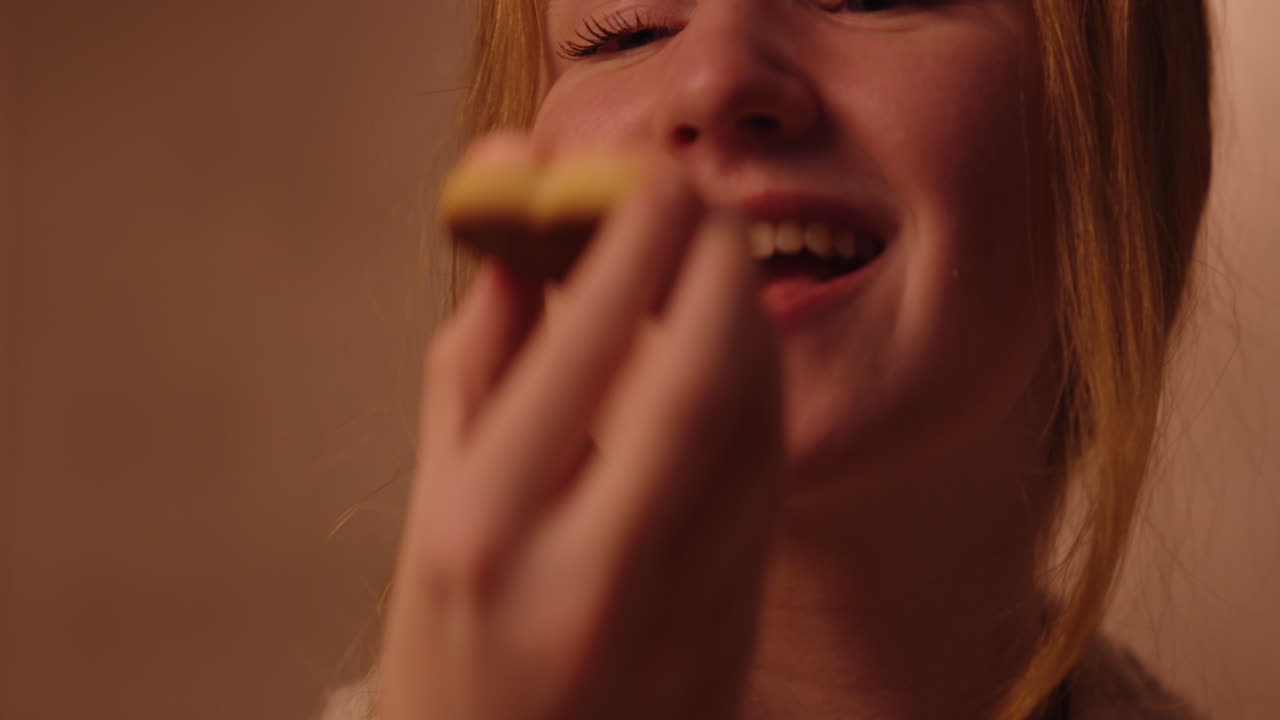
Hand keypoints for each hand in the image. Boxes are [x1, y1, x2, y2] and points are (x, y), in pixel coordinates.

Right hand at [378, 137, 785, 719]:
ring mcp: (670, 614)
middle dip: (716, 269)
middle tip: (710, 204)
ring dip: (751, 329)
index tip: (650, 178)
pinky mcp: (728, 637)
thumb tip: (520, 243)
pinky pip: (766, 492)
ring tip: (722, 271)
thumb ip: (475, 373)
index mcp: (478, 531)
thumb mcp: (432, 510)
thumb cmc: (450, 651)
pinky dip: (763, 404)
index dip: (628, 247)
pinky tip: (739, 362)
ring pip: (753, 435)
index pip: (576, 353)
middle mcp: (583, 573)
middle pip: (695, 384)